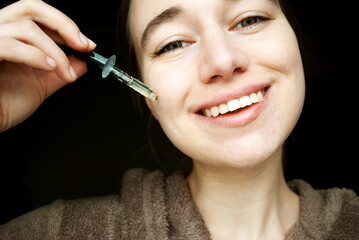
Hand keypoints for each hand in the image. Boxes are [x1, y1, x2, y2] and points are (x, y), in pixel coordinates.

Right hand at [0, 0, 95, 131]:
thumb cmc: (5, 104)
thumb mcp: (42, 83)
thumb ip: (62, 69)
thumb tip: (84, 61)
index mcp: (12, 35)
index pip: (38, 14)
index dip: (65, 25)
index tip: (86, 44)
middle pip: (31, 7)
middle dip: (63, 26)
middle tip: (83, 45)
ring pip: (26, 28)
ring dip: (55, 51)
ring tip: (64, 72)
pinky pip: (9, 45)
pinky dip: (34, 55)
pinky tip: (49, 67)